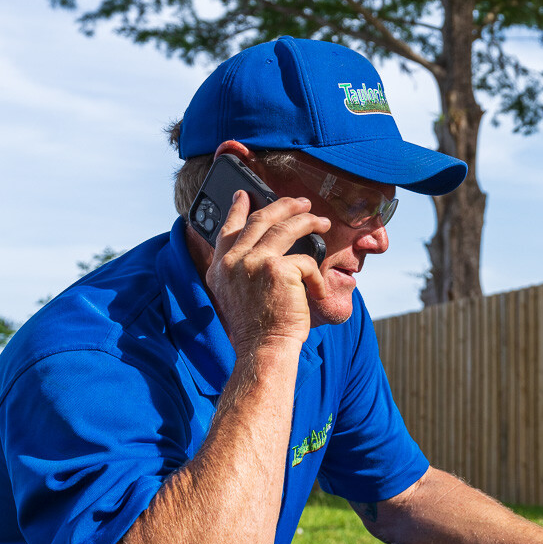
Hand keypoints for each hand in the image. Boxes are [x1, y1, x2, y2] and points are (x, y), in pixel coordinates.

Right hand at [205, 190, 332, 355]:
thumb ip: (243, 270)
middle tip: (301, 202)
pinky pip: (306, 261)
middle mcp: (233, 261)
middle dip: (284, 206)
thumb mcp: (238, 295)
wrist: (264, 348)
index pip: (228, 229)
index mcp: (220, 268)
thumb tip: (267, 246)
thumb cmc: (259, 328)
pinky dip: (316, 276)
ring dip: (307, 221)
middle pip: (260, 220)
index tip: (244, 195)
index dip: (237, 209)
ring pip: (286, 228)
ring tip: (321, 221)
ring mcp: (253, 262)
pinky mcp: (277, 268)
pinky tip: (318, 290)